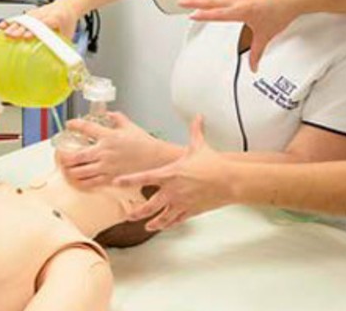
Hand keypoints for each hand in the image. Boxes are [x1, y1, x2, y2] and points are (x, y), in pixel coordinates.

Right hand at [0, 2, 78, 40]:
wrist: (67, 5)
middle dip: (20, 29)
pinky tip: (2, 26)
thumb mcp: (68, 35)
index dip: (35, 30)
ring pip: (24, 18)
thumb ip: (62, 47)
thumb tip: (58, 64)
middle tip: (11, 37)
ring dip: (14, 26)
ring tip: (5, 34)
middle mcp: (45, 13)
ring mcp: (37, 12)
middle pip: (31, 21)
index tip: (27, 37)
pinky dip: (11, 21)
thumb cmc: (67, 22)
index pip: (45, 23)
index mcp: (56, 18)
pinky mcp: (31, 13)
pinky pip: (20, 17)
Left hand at [55, 112, 173, 187]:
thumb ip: (117, 118)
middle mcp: (104, 152)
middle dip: (65, 157)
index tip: (68, 124)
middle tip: (60, 155)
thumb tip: (109, 114)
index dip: (75, 125)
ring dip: (70, 170)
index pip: (86, 128)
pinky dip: (81, 182)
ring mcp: (106, 166)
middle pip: (76, 156)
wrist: (155, 159)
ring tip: (66, 168)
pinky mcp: (110, 178)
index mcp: (108, 136)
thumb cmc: (144, 143)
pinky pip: (90, 183)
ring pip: (80, 171)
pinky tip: (77, 180)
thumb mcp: (130, 126)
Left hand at [115, 116, 232, 230]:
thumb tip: (198, 117)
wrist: (229, 180)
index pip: (144, 177)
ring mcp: (181, 203)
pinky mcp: (191, 211)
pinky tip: (163, 226)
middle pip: (149, 204)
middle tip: (127, 214)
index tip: (116, 182)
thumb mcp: (199, 146)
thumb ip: (195, 132)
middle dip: (136, 211)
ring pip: (162, 217)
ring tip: (144, 226)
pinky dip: (169, 224)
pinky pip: (176, 220)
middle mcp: (173, 190)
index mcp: (170, 174)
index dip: (129, 180)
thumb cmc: (213, 164)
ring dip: (152, 223)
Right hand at [179, 0, 297, 71]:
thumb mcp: (266, 36)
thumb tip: (253, 68)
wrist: (292, 0)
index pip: (220, 14)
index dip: (205, 15)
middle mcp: (239, 2)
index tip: (192, 15)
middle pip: (213, 2)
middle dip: (196, 2)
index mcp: (243, 11)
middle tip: (181, 2)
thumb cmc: (280, 14)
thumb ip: (257, 53)